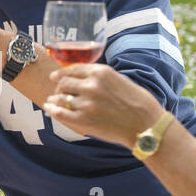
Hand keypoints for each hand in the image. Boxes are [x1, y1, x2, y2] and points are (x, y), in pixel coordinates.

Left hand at [43, 63, 162, 147]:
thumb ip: (101, 78)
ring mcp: (85, 104)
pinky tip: (49, 109)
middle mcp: (91, 86)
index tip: (55, 76)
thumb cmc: (139, 103)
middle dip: (59, 86)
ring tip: (52, 101)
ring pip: (60, 98)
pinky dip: (52, 110)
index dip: (61, 73)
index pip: (73, 69)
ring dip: (55, 99)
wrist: (146, 126)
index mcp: (101, 72)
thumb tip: (84, 77)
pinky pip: (60, 113)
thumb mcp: (120, 80)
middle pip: (64, 82)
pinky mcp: (83, 121)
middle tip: (57, 90)